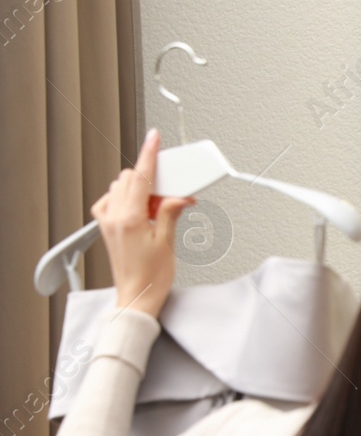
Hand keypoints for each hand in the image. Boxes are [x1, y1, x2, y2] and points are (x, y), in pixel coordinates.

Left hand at [90, 128, 193, 317]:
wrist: (137, 297)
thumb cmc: (151, 278)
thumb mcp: (167, 242)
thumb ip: (170, 212)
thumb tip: (178, 195)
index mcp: (129, 218)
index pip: (140, 176)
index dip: (149, 154)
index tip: (153, 138)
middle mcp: (113, 216)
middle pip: (129, 179)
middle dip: (150, 180)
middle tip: (171, 195)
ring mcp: (106, 221)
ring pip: (120, 188)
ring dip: (140, 191)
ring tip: (157, 211)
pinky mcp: (106, 226)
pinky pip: (113, 200)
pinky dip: (127, 199)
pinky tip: (142, 213)